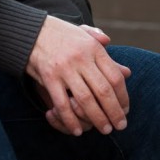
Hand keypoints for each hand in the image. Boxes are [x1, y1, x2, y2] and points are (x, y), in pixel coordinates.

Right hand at [26, 17, 130, 136]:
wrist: (31, 29)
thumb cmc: (62, 35)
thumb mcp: (85, 36)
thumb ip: (108, 57)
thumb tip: (127, 72)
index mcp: (93, 48)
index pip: (115, 77)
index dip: (123, 97)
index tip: (126, 109)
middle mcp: (80, 57)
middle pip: (103, 91)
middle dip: (114, 112)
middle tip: (120, 126)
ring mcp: (64, 68)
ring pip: (86, 100)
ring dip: (97, 119)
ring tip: (105, 130)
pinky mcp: (49, 77)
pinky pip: (63, 104)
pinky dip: (71, 120)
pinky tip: (77, 130)